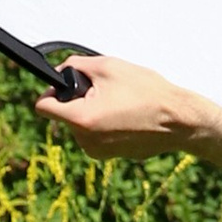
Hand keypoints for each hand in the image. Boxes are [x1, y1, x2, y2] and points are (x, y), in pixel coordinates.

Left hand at [31, 53, 204, 157]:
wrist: (178, 120)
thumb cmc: (147, 92)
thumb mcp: (108, 66)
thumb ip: (75, 66)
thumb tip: (59, 73)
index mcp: (81, 119)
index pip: (43, 107)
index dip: (50, 91)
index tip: (64, 84)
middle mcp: (85, 140)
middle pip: (63, 115)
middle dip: (77, 100)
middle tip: (105, 91)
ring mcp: (98, 151)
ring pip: (79, 125)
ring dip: (91, 112)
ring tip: (119, 103)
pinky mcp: (110, 156)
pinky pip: (95, 135)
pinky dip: (104, 124)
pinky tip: (126, 116)